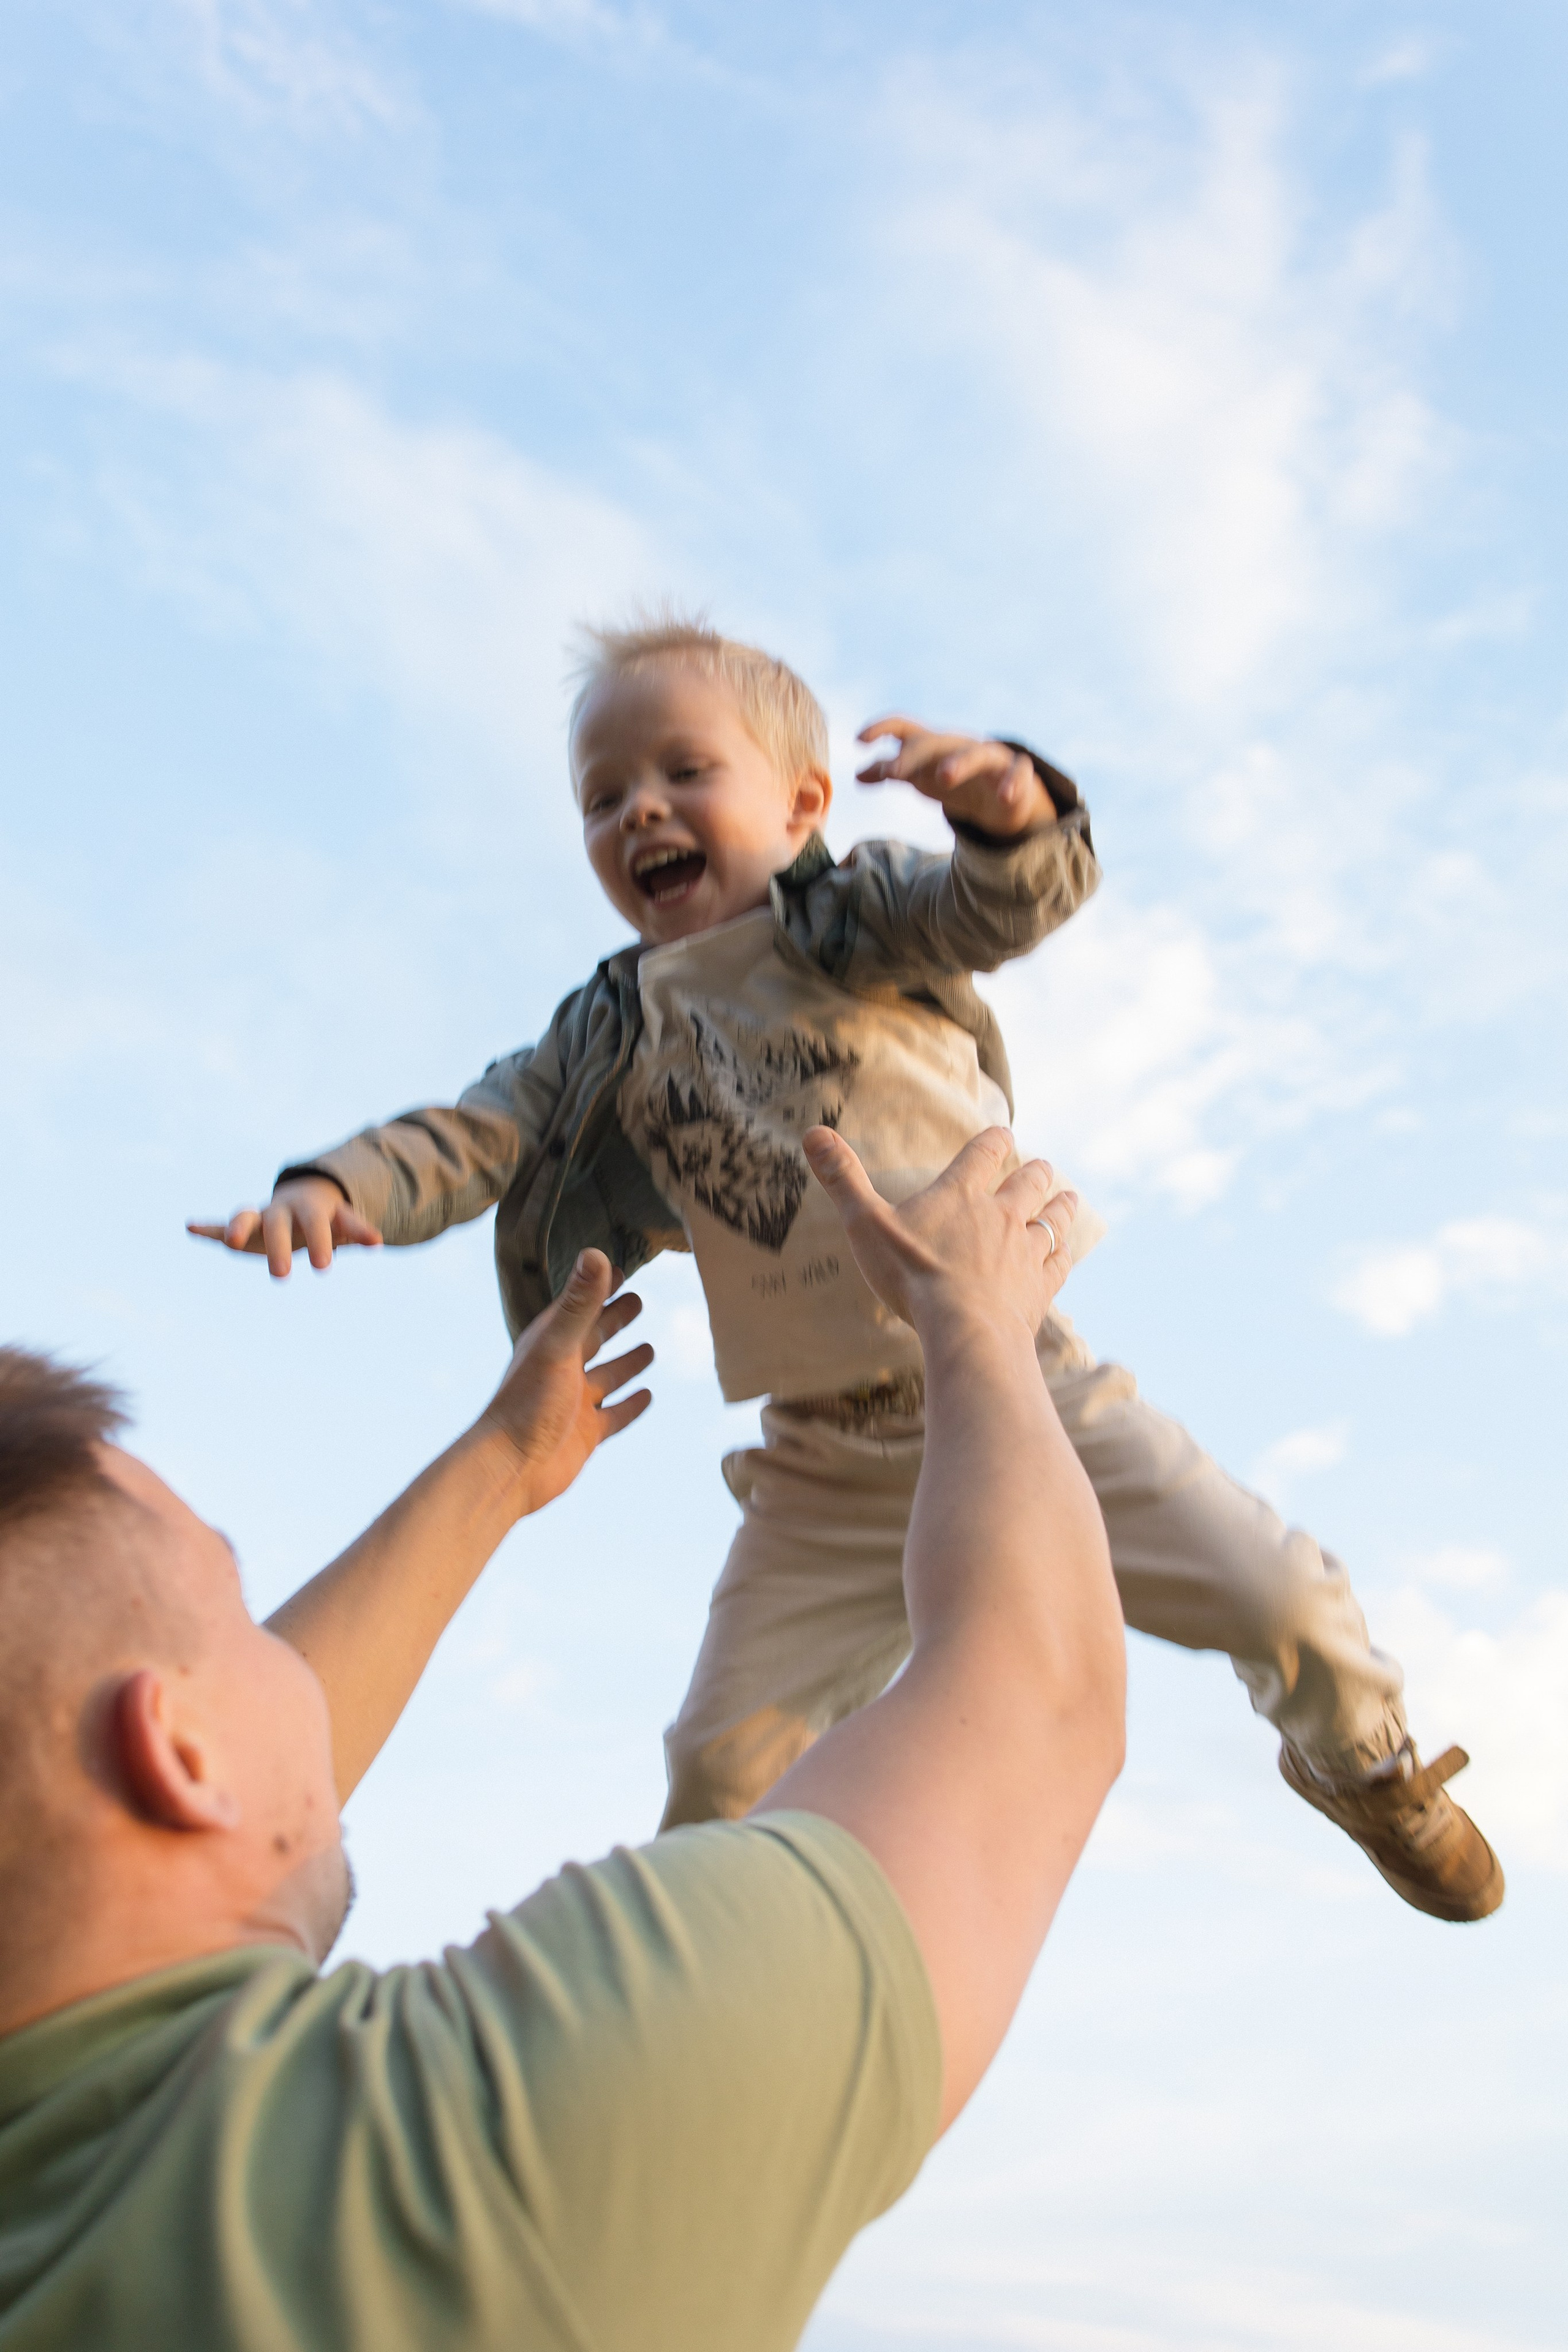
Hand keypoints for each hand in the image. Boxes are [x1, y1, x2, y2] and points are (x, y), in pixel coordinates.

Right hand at [187, 1177, 382, 1278]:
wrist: (303, 1200)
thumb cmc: (326, 1218)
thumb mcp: (343, 1223)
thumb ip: (358, 1230)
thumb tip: (378, 1242)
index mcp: (310, 1210)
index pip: (316, 1224)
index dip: (320, 1242)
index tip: (324, 1268)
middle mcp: (282, 1210)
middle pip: (277, 1223)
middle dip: (278, 1247)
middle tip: (281, 1277)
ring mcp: (260, 1217)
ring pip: (246, 1216)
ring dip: (237, 1227)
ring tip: (229, 1240)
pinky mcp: (243, 1227)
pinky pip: (221, 1225)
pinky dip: (207, 1227)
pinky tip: (189, 1227)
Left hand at [473, 1250, 652, 1519]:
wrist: (510, 1469)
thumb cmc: (527, 1404)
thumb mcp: (558, 1347)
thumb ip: (579, 1303)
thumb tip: (597, 1253)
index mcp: (551, 1343)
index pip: (579, 1306)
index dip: (599, 1287)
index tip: (621, 1268)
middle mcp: (562, 1369)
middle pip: (594, 1337)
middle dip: (615, 1319)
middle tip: (639, 1301)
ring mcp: (574, 1402)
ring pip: (607, 1376)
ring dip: (626, 1363)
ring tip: (649, 1350)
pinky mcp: (585, 1434)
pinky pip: (614, 1415)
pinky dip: (631, 1405)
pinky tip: (648, 1397)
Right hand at [802, 1126, 1075, 1341]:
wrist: (966, 1331)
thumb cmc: (913, 1277)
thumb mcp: (866, 1225)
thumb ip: (842, 1179)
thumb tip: (812, 1132)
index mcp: (961, 1195)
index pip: (984, 1153)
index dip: (994, 1142)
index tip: (1003, 1134)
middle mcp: (1001, 1215)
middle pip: (1029, 1182)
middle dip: (1034, 1172)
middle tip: (1040, 1167)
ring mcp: (1025, 1250)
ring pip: (1053, 1219)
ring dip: (1061, 1206)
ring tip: (1066, 1198)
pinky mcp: (1040, 1287)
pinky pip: (1060, 1262)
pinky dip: (1063, 1253)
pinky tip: (1065, 1253)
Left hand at [855, 716, 1053, 837]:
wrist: (1002, 795)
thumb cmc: (956, 781)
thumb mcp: (922, 777)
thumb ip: (893, 773)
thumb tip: (857, 776)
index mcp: (935, 744)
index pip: (905, 727)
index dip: (882, 727)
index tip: (859, 740)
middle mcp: (960, 746)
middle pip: (935, 742)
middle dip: (913, 755)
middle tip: (892, 774)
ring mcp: (990, 758)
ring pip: (977, 754)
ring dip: (959, 764)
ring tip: (944, 778)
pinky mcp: (1017, 774)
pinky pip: (1019, 773)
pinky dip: (1013, 784)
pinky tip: (1004, 798)